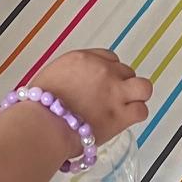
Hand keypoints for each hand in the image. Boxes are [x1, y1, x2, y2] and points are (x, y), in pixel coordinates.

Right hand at [38, 48, 152, 146]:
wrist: (43, 124)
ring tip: (126, 106)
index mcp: (83, 59)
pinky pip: (141, 111)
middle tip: (110, 98)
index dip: (108, 70)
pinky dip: (135, 116)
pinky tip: (124, 120)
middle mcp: (103, 71)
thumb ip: (68, 76)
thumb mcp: (50, 76)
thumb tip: (73, 83)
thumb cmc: (38, 106)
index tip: (103, 82)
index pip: (109, 57)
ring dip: (137, 96)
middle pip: (125, 71)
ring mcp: (115, 93)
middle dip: (120, 84)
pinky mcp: (121, 115)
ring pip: (143, 87)